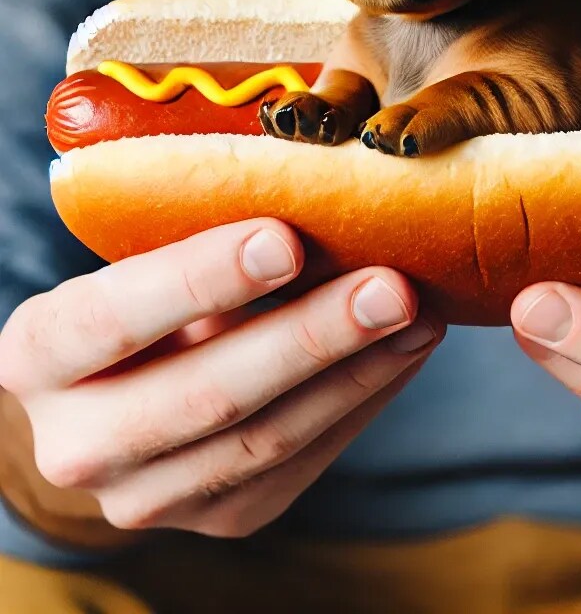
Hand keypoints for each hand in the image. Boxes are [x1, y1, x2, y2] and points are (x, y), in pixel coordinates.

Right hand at [0, 218, 441, 537]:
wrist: (112, 405)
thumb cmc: (138, 304)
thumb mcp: (139, 262)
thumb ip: (198, 235)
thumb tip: (317, 182)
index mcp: (39, 355)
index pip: (113, 317)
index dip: (200, 279)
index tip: (284, 240)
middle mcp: (79, 443)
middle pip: (206, 396)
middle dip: (310, 338)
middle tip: (391, 287)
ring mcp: (149, 497)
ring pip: (266, 441)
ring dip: (357, 372)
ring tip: (421, 314)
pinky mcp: (221, 518)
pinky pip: (304, 463)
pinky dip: (362, 401)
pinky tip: (405, 351)